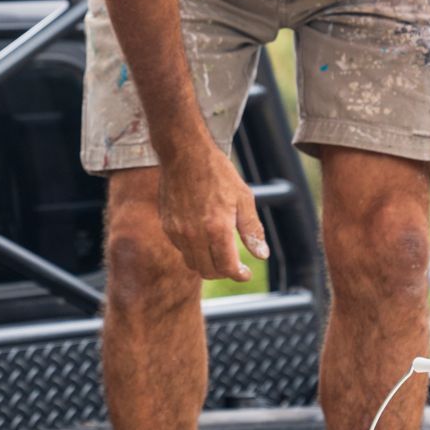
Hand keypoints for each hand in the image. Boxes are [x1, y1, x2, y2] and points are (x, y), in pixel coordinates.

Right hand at [157, 145, 267, 280]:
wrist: (184, 154)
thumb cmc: (217, 173)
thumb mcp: (243, 198)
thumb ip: (252, 230)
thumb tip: (262, 255)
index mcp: (216, 228)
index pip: (227, 267)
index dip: (239, 274)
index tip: (245, 273)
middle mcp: (194, 234)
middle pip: (208, 271)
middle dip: (224, 272)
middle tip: (234, 265)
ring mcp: (177, 231)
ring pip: (192, 263)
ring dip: (207, 264)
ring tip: (219, 253)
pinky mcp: (167, 226)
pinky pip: (181, 249)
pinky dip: (194, 250)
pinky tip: (202, 236)